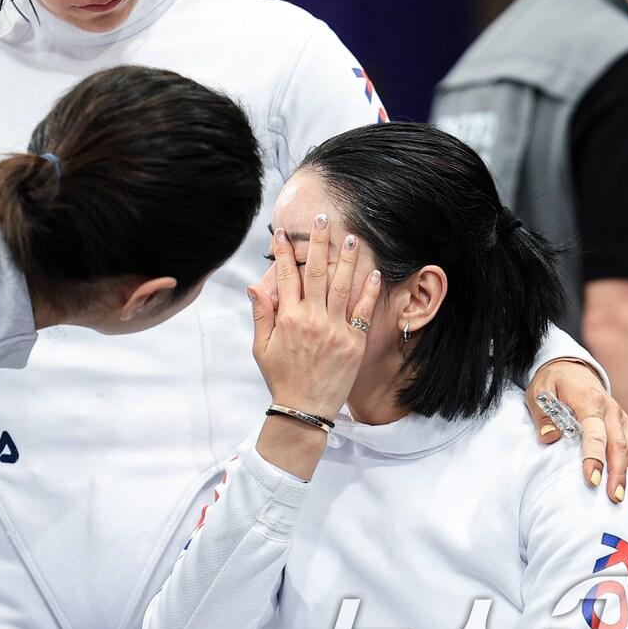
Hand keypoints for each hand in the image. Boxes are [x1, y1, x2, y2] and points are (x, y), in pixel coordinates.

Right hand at [248, 213, 381, 420]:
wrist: (304, 409)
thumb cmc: (280, 377)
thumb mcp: (261, 347)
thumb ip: (261, 314)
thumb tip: (254, 287)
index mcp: (288, 318)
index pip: (287, 276)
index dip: (285, 252)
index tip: (284, 233)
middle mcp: (313, 319)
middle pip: (318, 272)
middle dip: (319, 242)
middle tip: (323, 219)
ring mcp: (336, 329)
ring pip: (343, 285)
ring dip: (348, 259)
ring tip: (352, 238)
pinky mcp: (354, 342)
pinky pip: (363, 311)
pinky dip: (369, 291)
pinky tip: (373, 272)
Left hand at [525, 361, 627, 512]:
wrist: (572, 368)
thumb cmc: (552, 382)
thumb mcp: (539, 392)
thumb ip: (543, 414)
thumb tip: (550, 437)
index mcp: (590, 401)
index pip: (595, 433)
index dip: (594, 457)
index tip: (592, 481)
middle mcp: (612, 411)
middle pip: (621, 447)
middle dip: (620, 476)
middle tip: (615, 500)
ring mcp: (623, 421)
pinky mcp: (627, 429)